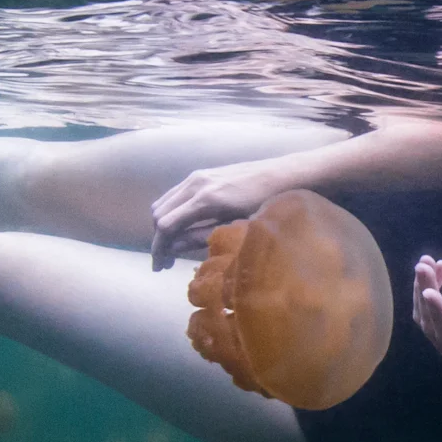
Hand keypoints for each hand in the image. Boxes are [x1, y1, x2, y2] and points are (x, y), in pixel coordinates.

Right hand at [149, 161, 287, 269]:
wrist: (283, 175)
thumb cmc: (266, 206)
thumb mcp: (236, 228)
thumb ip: (202, 237)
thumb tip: (174, 247)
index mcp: (205, 200)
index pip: (166, 225)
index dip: (160, 248)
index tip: (160, 267)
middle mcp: (195, 184)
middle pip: (160, 213)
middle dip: (158, 239)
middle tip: (165, 262)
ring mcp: (197, 176)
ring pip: (164, 202)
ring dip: (163, 225)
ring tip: (171, 247)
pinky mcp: (202, 174)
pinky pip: (175, 194)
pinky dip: (171, 211)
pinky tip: (181, 227)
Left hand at [410, 256, 441, 392]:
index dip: (437, 312)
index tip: (428, 290)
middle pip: (429, 321)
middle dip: (424, 292)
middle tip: (423, 264)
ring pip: (427, 315)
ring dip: (423, 288)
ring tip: (426, 261)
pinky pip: (434, 311)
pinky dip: (433, 289)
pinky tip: (441, 268)